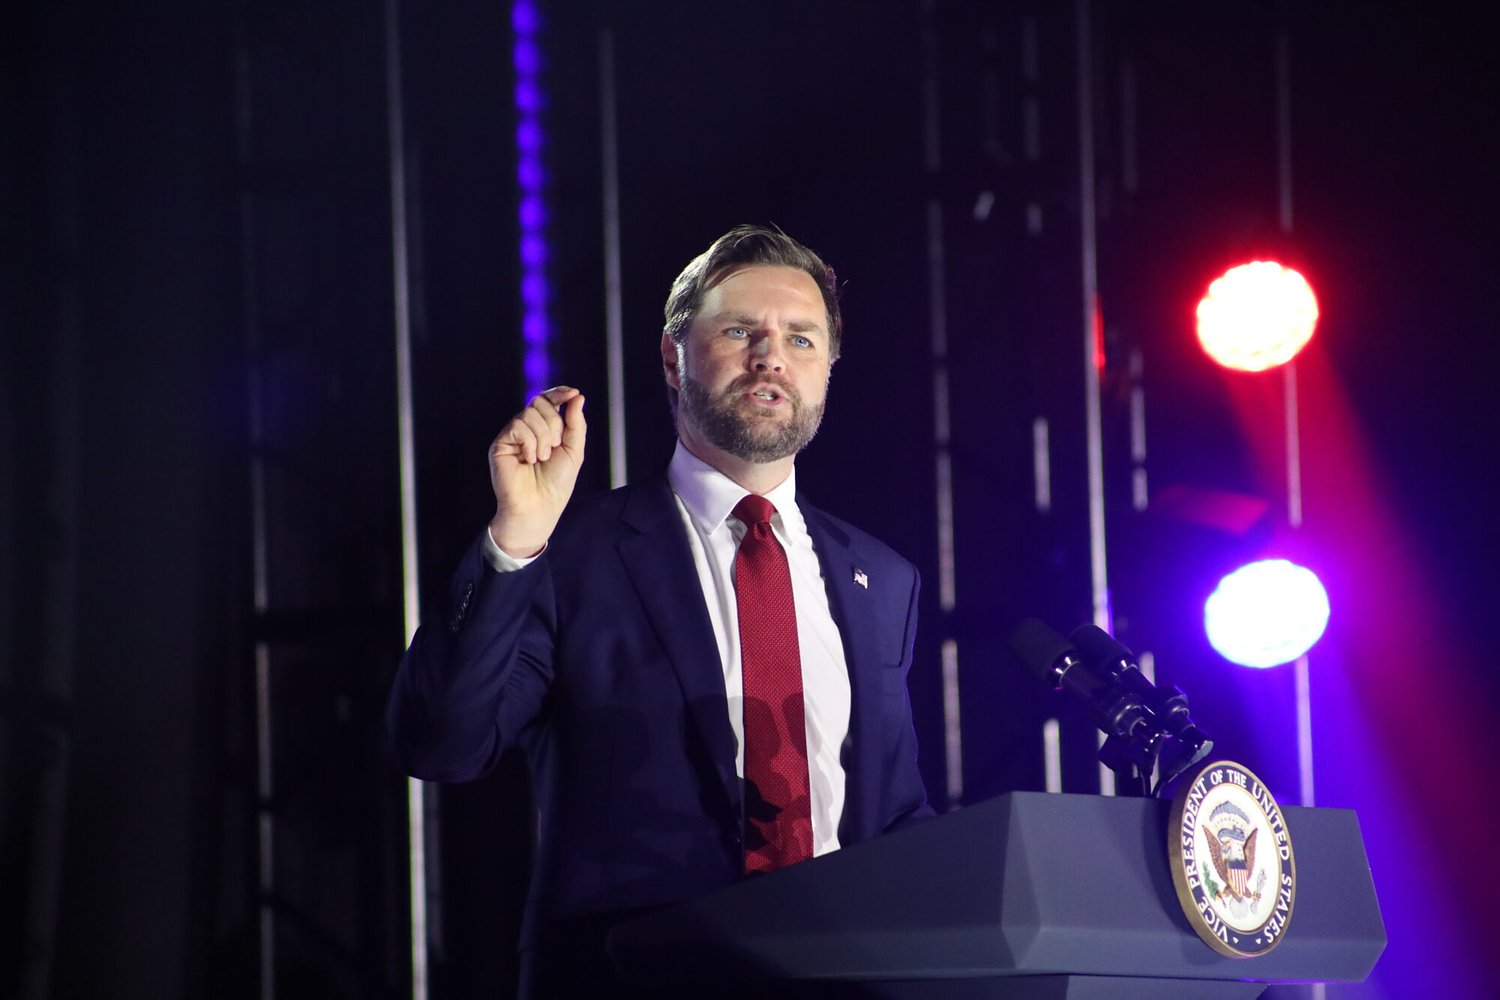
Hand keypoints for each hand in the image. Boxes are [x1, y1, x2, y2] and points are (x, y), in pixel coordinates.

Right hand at [487, 386, 586, 556]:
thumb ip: (576, 424)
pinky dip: (529, 443)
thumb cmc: (556, 483)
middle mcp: (526, 428)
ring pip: (529, 413)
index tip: (573, 393)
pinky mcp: (500, 444)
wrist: (540, 506)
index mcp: (544, 428)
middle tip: (555, 446)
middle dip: (554, 422)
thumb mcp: (573, 451)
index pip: (548, 400)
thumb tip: (578, 397)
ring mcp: (512, 435)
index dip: (559, 393)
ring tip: (542, 458)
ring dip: (543, 437)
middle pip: (540, 402)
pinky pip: (518, 426)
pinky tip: (528, 459)